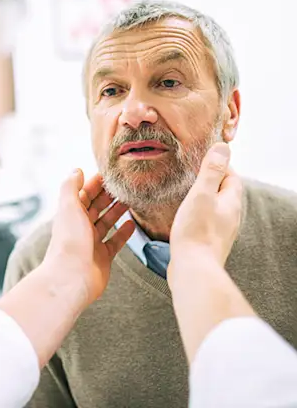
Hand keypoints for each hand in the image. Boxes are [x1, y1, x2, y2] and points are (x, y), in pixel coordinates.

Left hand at [44, 169, 134, 303]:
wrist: (71, 278)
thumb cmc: (69, 242)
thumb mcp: (69, 206)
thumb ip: (71, 186)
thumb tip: (77, 170)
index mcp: (71, 214)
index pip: (84, 193)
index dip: (96, 183)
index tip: (111, 173)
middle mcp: (80, 227)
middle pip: (96, 206)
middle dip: (109, 195)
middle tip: (126, 185)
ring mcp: (92, 242)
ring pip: (106, 222)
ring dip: (117, 211)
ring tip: (131, 200)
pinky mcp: (103, 257)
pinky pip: (115, 242)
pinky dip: (123, 233)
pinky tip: (132, 224)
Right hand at [168, 143, 242, 278]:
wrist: (193, 268)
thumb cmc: (196, 231)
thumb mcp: (202, 194)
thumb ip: (211, 171)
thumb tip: (223, 147)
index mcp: (231, 202)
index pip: (231, 176)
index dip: (219, 165)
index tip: (203, 158)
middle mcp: (231, 216)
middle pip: (224, 191)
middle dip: (211, 180)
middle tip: (192, 172)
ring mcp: (221, 230)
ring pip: (215, 206)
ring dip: (204, 197)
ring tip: (186, 191)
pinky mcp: (209, 240)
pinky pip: (207, 220)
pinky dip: (198, 212)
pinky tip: (185, 214)